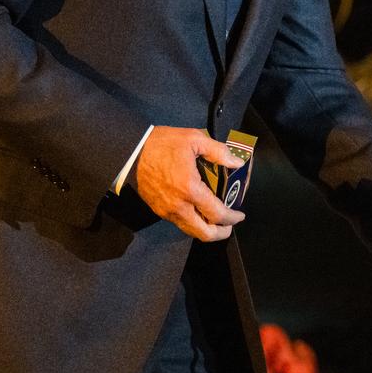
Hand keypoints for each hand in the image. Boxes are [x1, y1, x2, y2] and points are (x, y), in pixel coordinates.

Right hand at [133, 126, 244, 241]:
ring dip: (206, 230)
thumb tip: (237, 163)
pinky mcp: (158, 210)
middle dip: (220, 233)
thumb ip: (218, 152)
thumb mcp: (194, 139)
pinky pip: (179, 223)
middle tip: (229, 225)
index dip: (232, 218)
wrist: (131, 151)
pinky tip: (198, 212)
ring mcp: (166, 211)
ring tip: (216, 220)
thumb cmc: (162, 144)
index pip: (217, 214)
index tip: (240, 215)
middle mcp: (178, 206)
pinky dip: (192, 223)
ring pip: (190, 230)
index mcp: (190, 189)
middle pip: (204, 233)